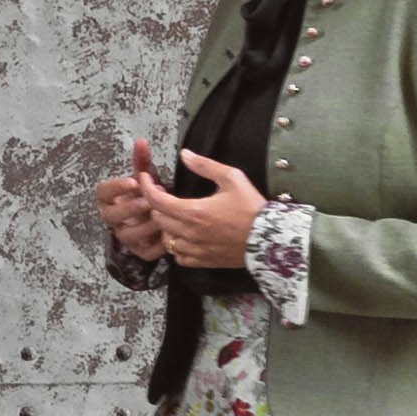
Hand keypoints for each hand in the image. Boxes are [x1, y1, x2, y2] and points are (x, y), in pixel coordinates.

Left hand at [95, 132, 265, 268]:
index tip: (145, 178)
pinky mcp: (204, 261)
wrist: (271, 239)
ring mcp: (196, 250)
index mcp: (193, 211)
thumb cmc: (252, 207)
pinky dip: (177, 247)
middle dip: (156, 204)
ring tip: (174, 215)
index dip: (146, 186)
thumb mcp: (232, 178)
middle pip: (158, 219)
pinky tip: (185, 237)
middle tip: (163, 194)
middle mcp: (190, 233)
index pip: (156, 200)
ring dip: (166, 227)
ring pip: (166, 240)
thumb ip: (205, 165)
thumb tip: (185, 154)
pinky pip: (179, 257)